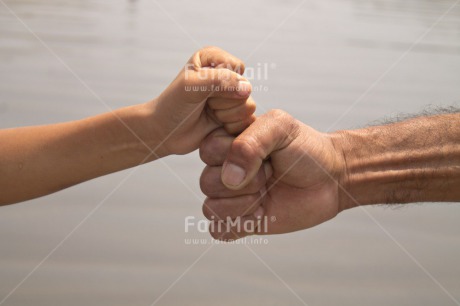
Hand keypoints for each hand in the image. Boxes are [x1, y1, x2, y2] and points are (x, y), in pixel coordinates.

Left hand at [147, 46, 255, 155]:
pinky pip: (248, 122)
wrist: (165, 133)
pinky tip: (216, 126)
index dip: (224, 82)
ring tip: (210, 114)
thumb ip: (219, 81)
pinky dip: (231, 128)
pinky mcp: (235, 116)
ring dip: (226, 116)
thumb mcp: (191, 87)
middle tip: (205, 105)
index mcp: (214, 59)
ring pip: (248, 107)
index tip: (203, 90)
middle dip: (223, 102)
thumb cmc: (173, 106)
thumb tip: (247, 88)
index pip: (237, 68)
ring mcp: (232, 97)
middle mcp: (226, 76)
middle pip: (245, 89)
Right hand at [199, 110, 345, 239]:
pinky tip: (262, 215)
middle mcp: (224, 169)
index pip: (208, 151)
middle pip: (206, 182)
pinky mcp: (240, 221)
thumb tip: (229, 178)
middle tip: (270, 174)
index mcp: (227, 142)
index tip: (265, 153)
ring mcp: (231, 197)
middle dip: (245, 182)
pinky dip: (239, 226)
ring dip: (244, 205)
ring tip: (266, 195)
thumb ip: (250, 142)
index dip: (236, 156)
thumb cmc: (305, 148)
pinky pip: (219, 231)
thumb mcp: (281, 127)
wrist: (330, 178)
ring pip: (211, 209)